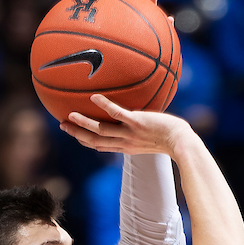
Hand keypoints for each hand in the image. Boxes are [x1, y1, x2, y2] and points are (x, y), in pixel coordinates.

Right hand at [60, 94, 190, 157]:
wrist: (181, 142)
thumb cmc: (171, 138)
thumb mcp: (151, 136)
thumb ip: (140, 128)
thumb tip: (137, 116)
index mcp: (125, 147)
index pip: (100, 146)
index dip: (85, 141)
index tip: (74, 133)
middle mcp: (124, 143)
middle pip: (94, 141)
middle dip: (77, 134)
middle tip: (62, 125)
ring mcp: (129, 133)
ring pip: (101, 130)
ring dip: (84, 123)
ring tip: (69, 114)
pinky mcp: (137, 123)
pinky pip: (117, 114)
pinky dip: (105, 106)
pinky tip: (94, 97)